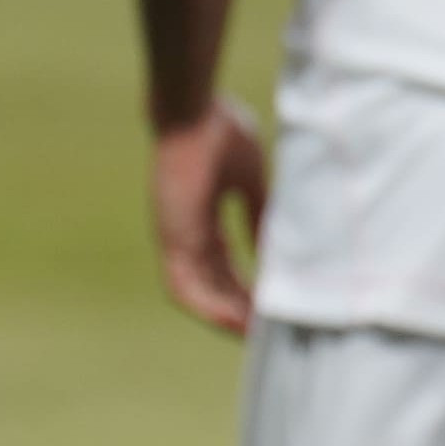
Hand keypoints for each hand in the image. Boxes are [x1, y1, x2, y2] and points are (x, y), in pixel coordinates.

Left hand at [151, 98, 270, 333]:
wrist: (192, 109)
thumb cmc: (219, 131)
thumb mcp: (250, 180)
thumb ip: (259, 212)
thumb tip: (273, 246)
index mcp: (202, 220)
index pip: (226, 268)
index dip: (248, 290)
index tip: (272, 308)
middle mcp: (186, 234)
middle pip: (213, 287)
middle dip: (240, 311)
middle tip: (267, 333)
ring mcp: (175, 237)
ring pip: (198, 294)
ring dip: (225, 317)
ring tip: (254, 336)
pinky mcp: (171, 237)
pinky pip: (184, 286)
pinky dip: (209, 307)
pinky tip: (235, 322)